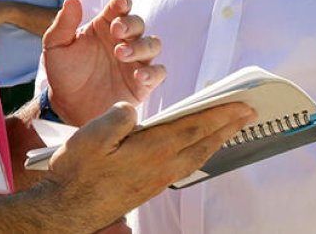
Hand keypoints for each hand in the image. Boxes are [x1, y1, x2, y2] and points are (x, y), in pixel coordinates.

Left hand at [41, 0, 161, 125]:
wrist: (67, 106)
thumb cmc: (64, 72)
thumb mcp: (56, 46)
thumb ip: (63, 24)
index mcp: (105, 26)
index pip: (120, 6)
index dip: (122, 2)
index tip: (119, 3)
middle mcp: (124, 40)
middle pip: (138, 23)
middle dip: (131, 24)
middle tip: (117, 30)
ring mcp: (135, 61)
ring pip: (152, 44)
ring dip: (141, 46)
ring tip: (121, 53)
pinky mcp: (143, 82)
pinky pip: (158, 73)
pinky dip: (153, 72)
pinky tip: (139, 75)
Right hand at [43, 101, 254, 230]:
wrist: (66, 210)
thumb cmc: (77, 172)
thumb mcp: (92, 135)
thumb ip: (119, 117)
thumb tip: (133, 109)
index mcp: (151, 151)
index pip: (194, 127)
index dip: (220, 114)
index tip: (242, 105)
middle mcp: (160, 168)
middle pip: (203, 143)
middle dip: (228, 127)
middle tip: (249, 113)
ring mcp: (156, 180)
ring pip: (196, 156)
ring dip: (216, 140)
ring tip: (230, 127)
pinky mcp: (149, 188)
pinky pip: (184, 165)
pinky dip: (199, 152)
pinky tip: (197, 147)